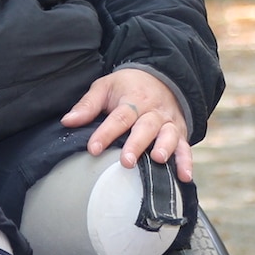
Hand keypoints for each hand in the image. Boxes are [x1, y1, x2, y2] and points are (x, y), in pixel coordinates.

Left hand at [63, 67, 194, 180]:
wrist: (161, 78)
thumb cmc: (128, 87)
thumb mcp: (106, 87)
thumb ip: (88, 105)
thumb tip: (67, 122)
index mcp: (133, 99)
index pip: (120, 116)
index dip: (106, 132)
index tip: (94, 149)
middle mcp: (153, 111)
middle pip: (145, 127)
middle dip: (136, 144)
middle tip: (126, 161)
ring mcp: (168, 123)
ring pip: (168, 135)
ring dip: (165, 147)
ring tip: (157, 160)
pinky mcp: (180, 134)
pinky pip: (185, 148)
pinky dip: (186, 162)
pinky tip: (184, 177)